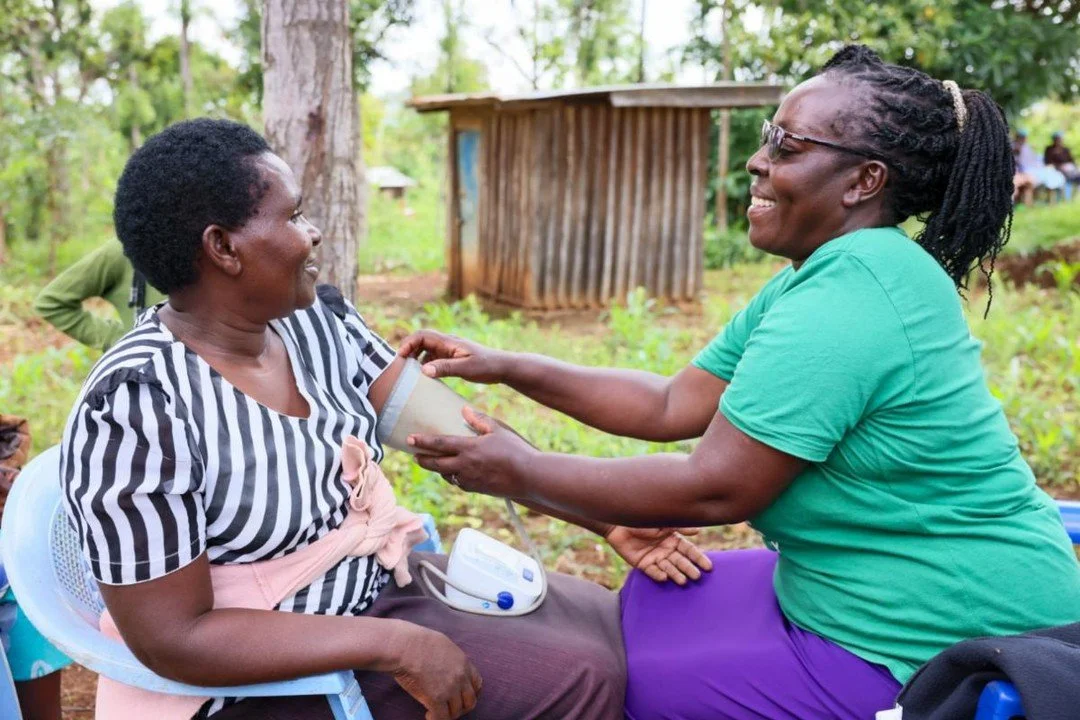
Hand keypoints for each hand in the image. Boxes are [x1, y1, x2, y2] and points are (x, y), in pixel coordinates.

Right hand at [391, 624, 482, 719]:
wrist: (405, 646)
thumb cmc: (417, 641)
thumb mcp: (443, 644)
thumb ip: (451, 659)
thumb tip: (446, 666)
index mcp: (463, 662)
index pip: (477, 684)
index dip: (470, 694)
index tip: (460, 697)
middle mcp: (461, 676)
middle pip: (471, 701)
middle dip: (461, 708)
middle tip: (448, 708)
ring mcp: (450, 688)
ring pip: (456, 712)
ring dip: (447, 715)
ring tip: (434, 712)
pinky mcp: (437, 698)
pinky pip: (442, 717)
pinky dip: (436, 719)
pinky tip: (428, 715)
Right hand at [397, 330, 510, 383]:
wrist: (501, 367)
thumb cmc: (486, 366)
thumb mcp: (465, 368)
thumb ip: (445, 368)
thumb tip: (423, 370)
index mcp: (448, 342)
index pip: (422, 335)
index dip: (408, 343)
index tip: (400, 357)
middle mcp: (446, 343)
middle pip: (421, 340)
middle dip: (409, 349)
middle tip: (400, 365)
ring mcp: (449, 350)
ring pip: (426, 349)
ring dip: (416, 357)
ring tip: (408, 372)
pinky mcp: (452, 357)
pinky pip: (433, 357)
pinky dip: (425, 363)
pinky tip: (424, 376)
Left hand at [408, 407, 532, 498]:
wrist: (529, 476)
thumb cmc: (515, 450)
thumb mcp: (498, 429)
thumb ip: (479, 420)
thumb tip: (464, 409)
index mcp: (469, 448)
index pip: (439, 444)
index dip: (422, 441)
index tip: (410, 439)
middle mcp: (465, 465)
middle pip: (436, 464)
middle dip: (423, 459)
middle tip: (414, 456)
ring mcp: (470, 479)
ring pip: (446, 475)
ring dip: (437, 469)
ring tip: (433, 463)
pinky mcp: (476, 489)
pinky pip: (458, 483)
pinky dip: (452, 477)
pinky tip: (453, 473)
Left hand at [604, 526, 712, 584]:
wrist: (619, 522)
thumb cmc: (643, 519)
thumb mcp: (663, 522)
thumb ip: (679, 527)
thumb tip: (698, 531)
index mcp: (673, 539)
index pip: (689, 550)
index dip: (698, 558)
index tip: (708, 567)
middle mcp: (666, 550)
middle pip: (680, 561)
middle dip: (689, 569)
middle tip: (697, 577)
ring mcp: (655, 558)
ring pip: (668, 568)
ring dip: (676, 574)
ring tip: (683, 581)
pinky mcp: (643, 564)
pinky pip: (652, 571)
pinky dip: (658, 575)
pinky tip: (664, 577)